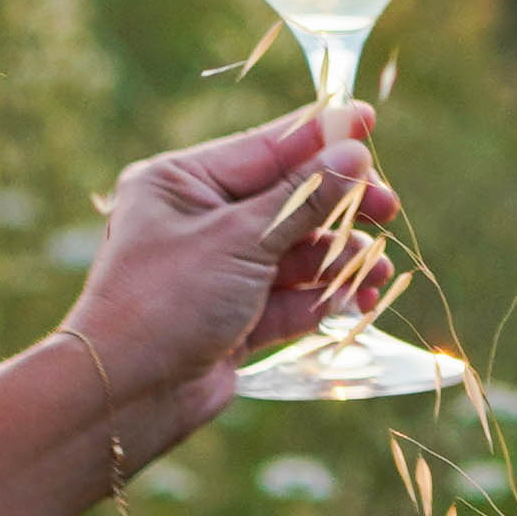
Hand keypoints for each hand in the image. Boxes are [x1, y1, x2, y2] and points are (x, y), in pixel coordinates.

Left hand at [52, 103, 390, 427]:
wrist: (127, 394)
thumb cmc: (169, 299)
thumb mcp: (241, 238)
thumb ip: (304, 198)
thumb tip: (354, 155)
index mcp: (182, 183)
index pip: (265, 148)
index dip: (320, 136)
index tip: (368, 120)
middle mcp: (197, 221)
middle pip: (286, 201)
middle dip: (339, 208)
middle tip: (389, 208)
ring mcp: (216, 271)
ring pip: (293, 253)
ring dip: (338, 260)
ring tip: (377, 270)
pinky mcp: (232, 318)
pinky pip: (287, 297)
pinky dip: (322, 298)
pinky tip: (358, 300)